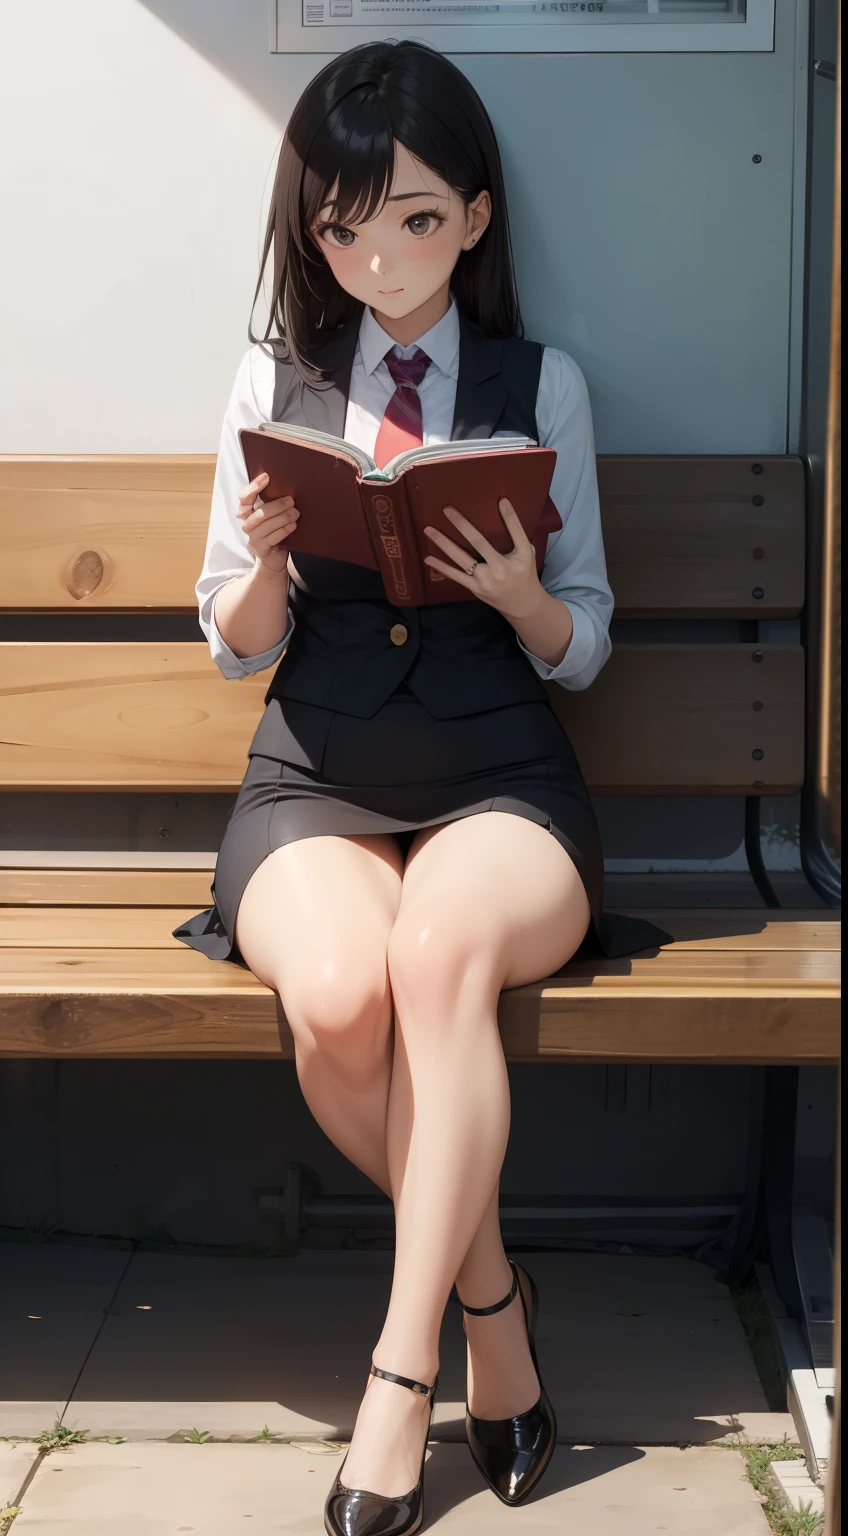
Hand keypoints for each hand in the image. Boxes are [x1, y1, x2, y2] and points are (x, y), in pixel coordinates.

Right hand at [236, 471, 299, 574]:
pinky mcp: (260, 549)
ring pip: (266, 525)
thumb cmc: (275, 531)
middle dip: (276, 505)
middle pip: (259, 512)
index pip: (245, 497)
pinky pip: (272, 538)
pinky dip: (283, 531)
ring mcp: (253, 538)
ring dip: (282, 518)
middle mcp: (247, 524)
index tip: (266, 477)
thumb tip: (289, 487)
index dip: (254, 487)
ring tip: (296, 513)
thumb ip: (273, 502)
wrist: (274, 558)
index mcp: (248, 512)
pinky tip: (293, 526)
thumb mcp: (272, 515)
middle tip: (291, 501)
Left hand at [423, 500, 542, 620]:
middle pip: (477, 544)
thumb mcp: (527, 553)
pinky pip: (456, 576)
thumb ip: (517, 531)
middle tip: (446, 510)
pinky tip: (428, 559)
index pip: (508, 535)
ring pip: (461, 560)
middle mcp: (497, 571)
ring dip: (443, 544)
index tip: (499, 500)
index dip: (506, 518)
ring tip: (428, 530)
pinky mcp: (475, 589)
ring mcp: (484, 581)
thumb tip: (504, 503)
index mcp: (513, 560)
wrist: (522, 605)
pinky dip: (441, 567)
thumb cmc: (524, 574)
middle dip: (461, 526)